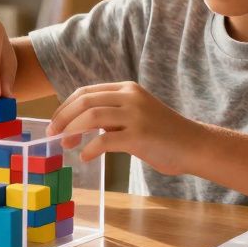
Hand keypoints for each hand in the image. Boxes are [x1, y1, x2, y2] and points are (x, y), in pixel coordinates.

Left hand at [46, 81, 204, 174]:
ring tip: (66, 145)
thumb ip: (112, 115)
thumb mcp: (135, 115)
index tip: (55, 122)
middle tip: (53, 135)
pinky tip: (86, 157)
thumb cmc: (163, 135)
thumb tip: (79, 125)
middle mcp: (130, 97)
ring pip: (91, 117)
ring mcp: (135, 115)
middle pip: (84, 101)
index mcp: (127, 89)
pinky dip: (90, 149)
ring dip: (72, 131)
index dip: (65, 107)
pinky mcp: (140, 135)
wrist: (194, 146)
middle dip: (63, 118)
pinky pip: (105, 140)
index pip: (86, 92)